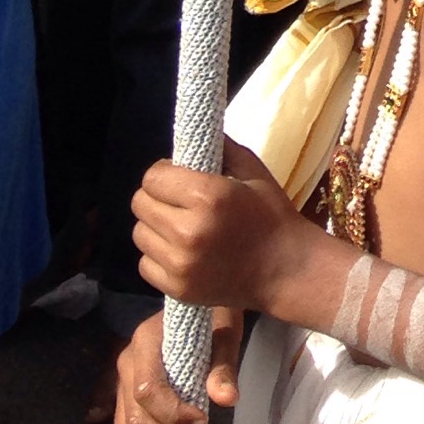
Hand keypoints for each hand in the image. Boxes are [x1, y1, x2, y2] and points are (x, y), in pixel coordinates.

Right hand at [112, 306, 243, 423]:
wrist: (201, 306)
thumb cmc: (214, 314)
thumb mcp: (225, 329)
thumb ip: (223, 364)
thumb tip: (229, 400)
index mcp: (146, 341)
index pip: (147, 390)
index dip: (173, 414)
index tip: (204, 422)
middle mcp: (126, 364)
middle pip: (137, 422)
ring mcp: (121, 386)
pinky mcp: (125, 403)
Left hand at [133, 138, 308, 314]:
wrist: (284, 269)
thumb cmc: (271, 215)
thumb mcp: (254, 172)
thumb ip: (222, 149)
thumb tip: (196, 134)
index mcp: (208, 196)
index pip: (153, 177)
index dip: (163, 173)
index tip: (178, 176)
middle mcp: (188, 230)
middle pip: (141, 205)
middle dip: (156, 197)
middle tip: (178, 201)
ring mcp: (180, 264)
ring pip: (140, 234)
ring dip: (155, 226)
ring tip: (179, 225)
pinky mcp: (176, 289)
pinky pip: (145, 264)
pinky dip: (158, 255)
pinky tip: (180, 251)